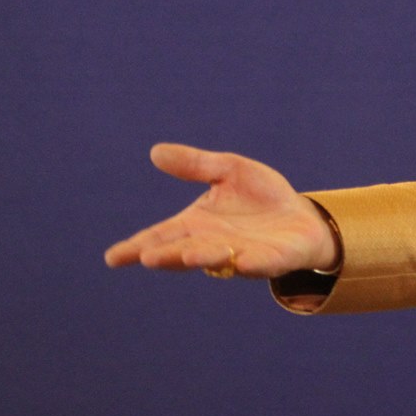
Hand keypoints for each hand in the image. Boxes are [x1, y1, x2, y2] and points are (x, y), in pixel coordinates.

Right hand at [104, 143, 337, 277]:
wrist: (303, 216)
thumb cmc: (261, 197)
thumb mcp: (229, 171)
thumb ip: (196, 165)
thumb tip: (156, 151)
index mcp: (197, 225)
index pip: (161, 236)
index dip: (137, 247)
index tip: (112, 258)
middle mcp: (214, 244)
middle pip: (184, 252)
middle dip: (168, 255)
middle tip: (147, 257)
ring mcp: (243, 254)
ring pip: (220, 259)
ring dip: (204, 257)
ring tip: (188, 255)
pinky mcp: (275, 259)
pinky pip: (263, 264)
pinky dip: (253, 264)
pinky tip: (244, 262)